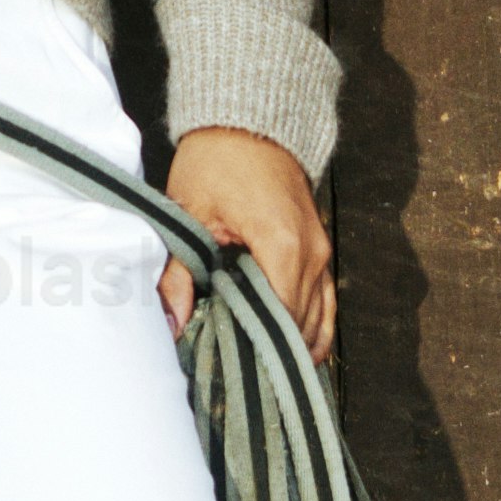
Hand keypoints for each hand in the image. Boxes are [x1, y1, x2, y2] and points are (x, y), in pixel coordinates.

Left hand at [163, 130, 335, 369]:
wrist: (248, 120)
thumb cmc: (215, 160)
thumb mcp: (187, 214)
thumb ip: (178, 272)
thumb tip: (174, 323)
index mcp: (282, 245)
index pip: (278, 320)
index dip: (257, 350)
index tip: (230, 372)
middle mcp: (312, 252)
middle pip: (300, 326)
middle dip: (270, 354)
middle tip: (237, 381)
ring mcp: (322, 250)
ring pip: (318, 319)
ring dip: (292, 346)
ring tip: (262, 377)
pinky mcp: (320, 247)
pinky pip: (325, 301)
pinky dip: (312, 328)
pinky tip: (296, 355)